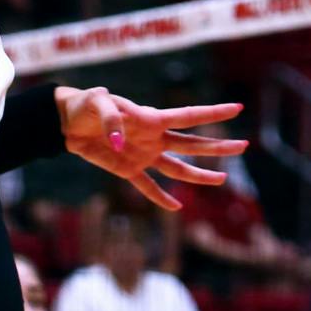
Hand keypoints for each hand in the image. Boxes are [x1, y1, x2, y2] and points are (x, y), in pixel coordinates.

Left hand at [57, 88, 246, 211]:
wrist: (66, 122)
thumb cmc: (84, 104)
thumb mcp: (96, 102)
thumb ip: (111, 119)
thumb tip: (121, 144)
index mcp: (151, 117)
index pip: (189, 116)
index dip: (213, 113)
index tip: (238, 108)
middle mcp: (153, 137)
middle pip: (192, 144)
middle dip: (218, 146)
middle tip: (244, 145)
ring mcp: (143, 155)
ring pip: (177, 168)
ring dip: (199, 174)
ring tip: (222, 179)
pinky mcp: (127, 170)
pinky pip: (147, 186)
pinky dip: (160, 197)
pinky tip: (176, 207)